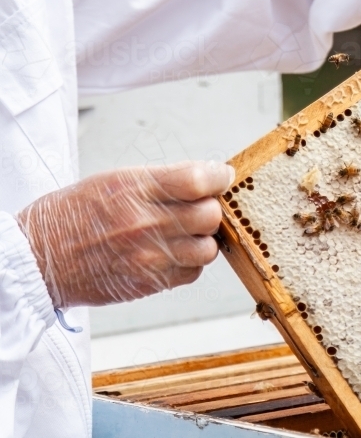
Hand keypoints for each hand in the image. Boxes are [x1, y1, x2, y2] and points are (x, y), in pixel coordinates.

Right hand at [16, 161, 233, 307]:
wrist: (38, 258)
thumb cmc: (73, 215)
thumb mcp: (114, 180)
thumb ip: (162, 181)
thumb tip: (207, 178)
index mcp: (135, 190)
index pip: (198, 180)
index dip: (219, 177)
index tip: (222, 176)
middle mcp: (145, 223)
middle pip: (210, 215)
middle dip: (211, 208)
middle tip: (199, 206)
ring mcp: (148, 256)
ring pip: (208, 248)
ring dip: (203, 239)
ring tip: (185, 233)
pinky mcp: (148, 282)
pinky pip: (192, 273)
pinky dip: (190, 263)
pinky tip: (172, 253)